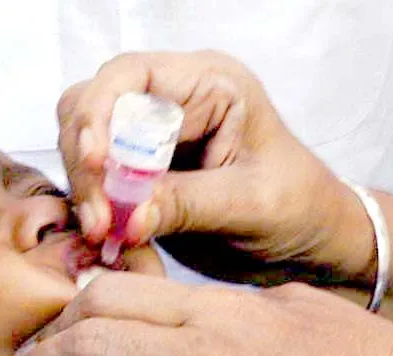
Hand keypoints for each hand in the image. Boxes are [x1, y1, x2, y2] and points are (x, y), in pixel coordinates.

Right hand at [57, 51, 372, 283]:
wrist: (307, 241)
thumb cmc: (300, 209)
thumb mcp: (251, 205)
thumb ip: (187, 204)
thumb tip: (124, 216)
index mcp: (210, 86)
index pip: (129, 76)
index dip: (99, 113)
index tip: (95, 164)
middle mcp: (174, 104)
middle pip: (92, 109)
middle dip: (87, 164)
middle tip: (99, 221)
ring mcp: (154, 142)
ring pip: (85, 148)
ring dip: (86, 191)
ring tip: (103, 234)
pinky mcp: (144, 179)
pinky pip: (99, 186)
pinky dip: (95, 211)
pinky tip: (109, 240)